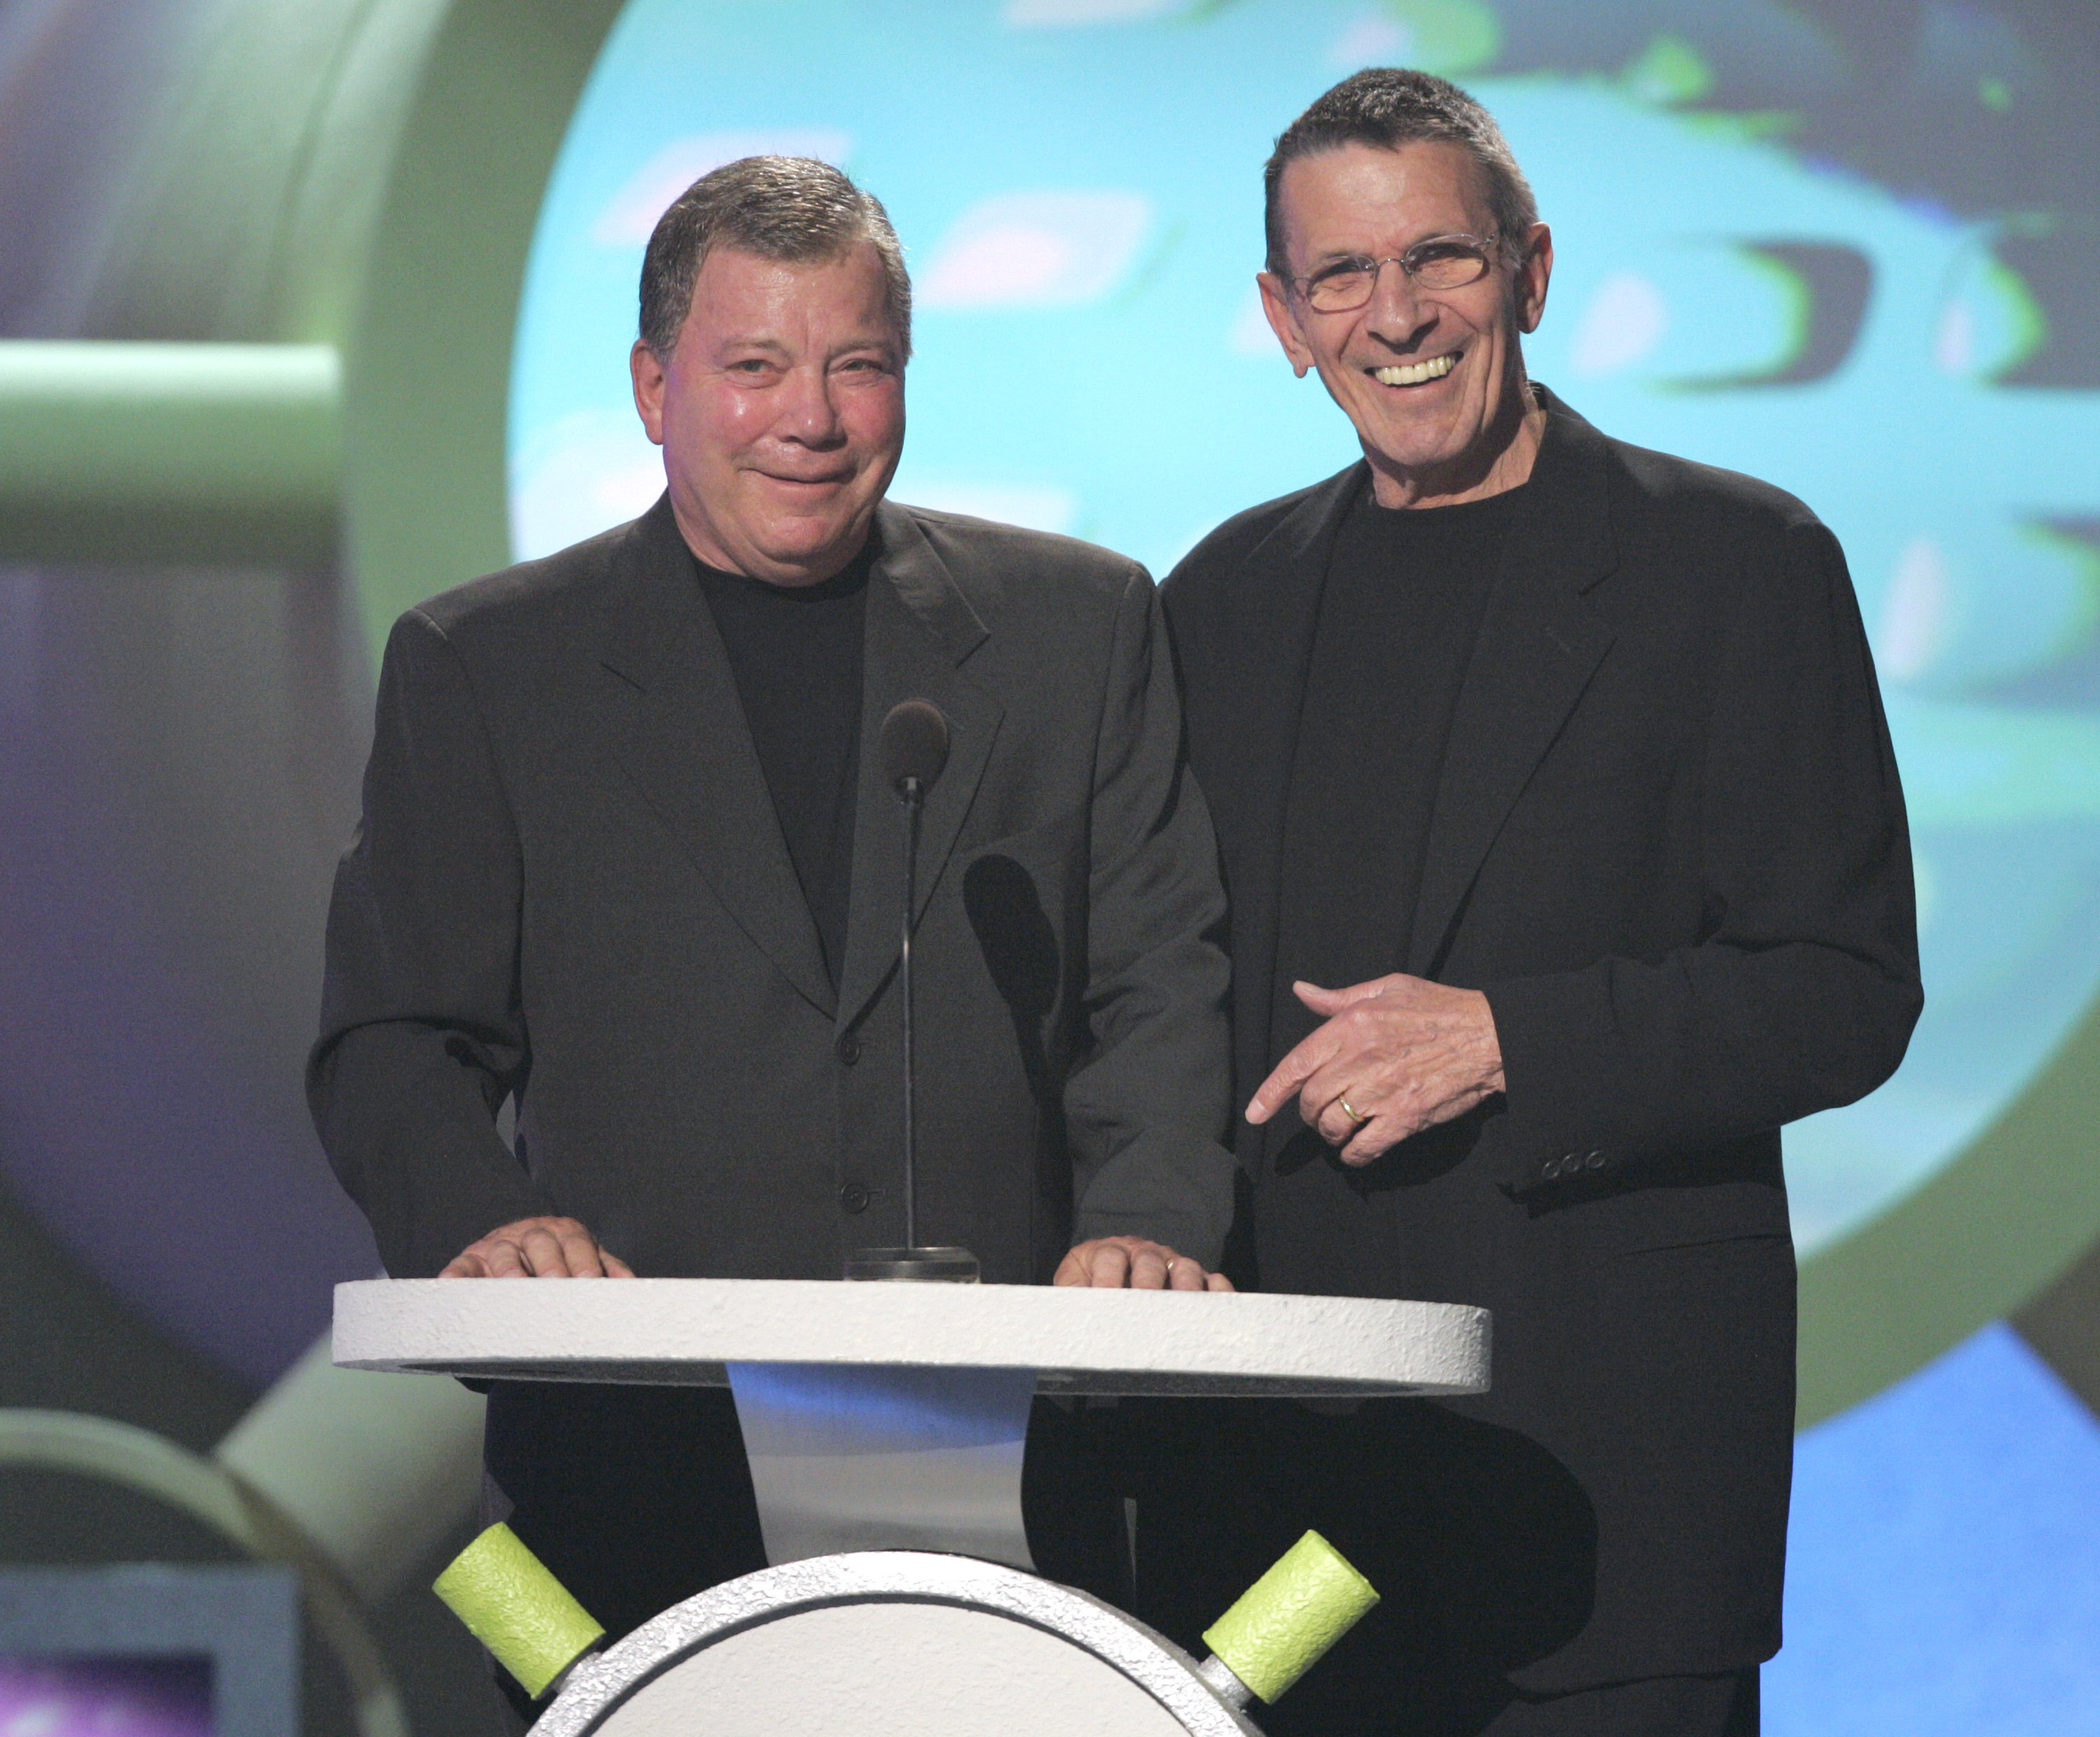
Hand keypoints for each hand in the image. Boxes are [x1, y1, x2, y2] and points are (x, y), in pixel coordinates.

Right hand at [439, 1216, 634, 1277]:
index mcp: (564, 1233)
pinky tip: (452, 1284)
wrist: (516, 1254)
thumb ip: (607, 1269)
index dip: (583, 1263)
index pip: (576, 1243)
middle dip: (550, 1266)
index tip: (589, 1284)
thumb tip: (629, 1287)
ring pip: (503, 1253)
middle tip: (556, 1289)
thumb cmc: (556, 1264)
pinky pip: (461, 1267)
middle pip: (540, 1243)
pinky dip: (456, 1276)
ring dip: (509, 1270)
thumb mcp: (584, 1261)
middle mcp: (530, 1234)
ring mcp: (498, 1246)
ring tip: (515, 1288)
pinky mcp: (470, 1261)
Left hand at [1054, 1236, 1233, 1291]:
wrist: (1112, 1276)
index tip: (1106, 1301)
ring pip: (1185, 1267)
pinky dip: (1219, 1292)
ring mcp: (1173, 1263)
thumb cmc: (1091, 1284)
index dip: (1108, 1279)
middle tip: (1145, 1307)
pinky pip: (1214, 1281)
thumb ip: (1070, 1292)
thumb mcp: (1074, 1283)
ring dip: (1186, 1287)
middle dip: (1147, 1284)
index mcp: (1109, 1251)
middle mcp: (1144, 1253)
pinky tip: (1219, 1306)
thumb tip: (1072, 1307)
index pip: (1109, 1258)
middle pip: (1149, 1260)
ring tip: (1185, 1310)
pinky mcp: (1198, 1281)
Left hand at [1246, 974, 1503, 1166]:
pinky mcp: (1405, 1118)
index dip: (1270, 1093)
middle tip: (1322, 1113)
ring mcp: (1382, 1091)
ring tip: (1342, 1129)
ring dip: (1331, 1134)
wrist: (1490, 1036)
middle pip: (1311, 1101)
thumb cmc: (1438, 1008)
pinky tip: (1359, 1148)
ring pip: (1332, 1126)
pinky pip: (1363, 1148)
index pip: (1296, 1064)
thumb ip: (1339, 997)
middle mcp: (1360, 1058)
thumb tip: (1302, 991)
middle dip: (1310, 1114)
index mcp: (1351, 1025)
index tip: (1254, 1114)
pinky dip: (1354, 1154)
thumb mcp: (1387, 989)